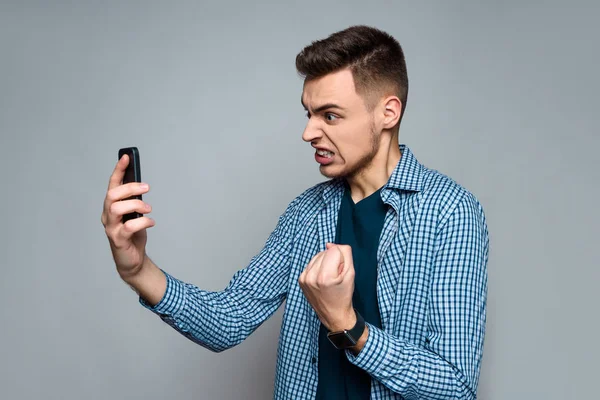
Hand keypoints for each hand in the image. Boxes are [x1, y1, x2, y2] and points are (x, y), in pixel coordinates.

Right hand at [101, 154, 154, 279]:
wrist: (132, 260)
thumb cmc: (133, 235)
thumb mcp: (135, 215)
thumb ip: (134, 202)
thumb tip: (141, 187)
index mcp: (111, 207)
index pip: (112, 185)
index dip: (118, 170)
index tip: (126, 157)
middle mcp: (107, 216)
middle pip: (112, 195)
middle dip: (130, 188)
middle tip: (147, 188)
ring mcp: (111, 228)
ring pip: (116, 208)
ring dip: (136, 205)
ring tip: (148, 209)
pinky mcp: (118, 240)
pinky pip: (128, 227)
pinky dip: (143, 222)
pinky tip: (151, 222)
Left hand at [298, 243, 356, 331]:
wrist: (333, 314)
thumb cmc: (344, 295)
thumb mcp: (351, 273)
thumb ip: (345, 254)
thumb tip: (330, 244)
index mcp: (325, 276)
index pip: (334, 250)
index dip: (341, 259)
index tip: (341, 272)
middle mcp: (311, 276)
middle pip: (325, 252)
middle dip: (332, 260)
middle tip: (336, 276)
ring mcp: (304, 278)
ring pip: (317, 256)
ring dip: (324, 263)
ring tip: (329, 277)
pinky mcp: (300, 279)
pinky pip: (311, 263)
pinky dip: (318, 267)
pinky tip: (322, 278)